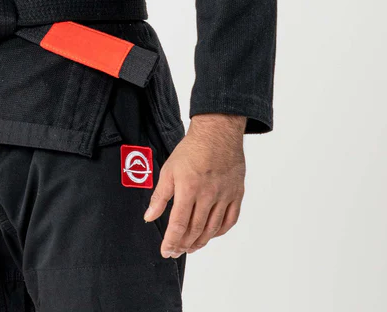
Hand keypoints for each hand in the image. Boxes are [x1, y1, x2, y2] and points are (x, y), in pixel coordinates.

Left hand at [144, 113, 245, 257]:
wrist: (217, 134)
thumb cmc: (191, 150)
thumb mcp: (168, 170)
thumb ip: (159, 196)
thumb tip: (149, 216)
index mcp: (188, 188)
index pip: (178, 224)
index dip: (171, 241)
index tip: (166, 251)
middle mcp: (208, 195)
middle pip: (195, 229)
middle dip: (184, 244)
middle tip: (176, 252)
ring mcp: (224, 196)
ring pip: (213, 228)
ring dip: (201, 241)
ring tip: (190, 247)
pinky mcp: (236, 194)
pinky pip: (230, 220)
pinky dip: (219, 231)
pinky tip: (211, 235)